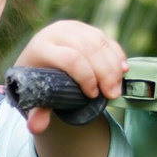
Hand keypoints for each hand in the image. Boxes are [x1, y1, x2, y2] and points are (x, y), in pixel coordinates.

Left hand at [13, 19, 126, 135]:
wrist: (36, 62)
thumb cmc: (36, 84)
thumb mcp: (33, 98)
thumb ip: (36, 113)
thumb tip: (36, 128)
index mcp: (41, 47)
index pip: (71, 59)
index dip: (87, 77)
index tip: (93, 95)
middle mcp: (57, 33)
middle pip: (89, 49)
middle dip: (105, 73)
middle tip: (113, 95)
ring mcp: (72, 28)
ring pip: (100, 43)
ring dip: (114, 66)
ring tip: (117, 87)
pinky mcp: (85, 29)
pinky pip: (105, 39)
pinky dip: (116, 55)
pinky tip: (123, 70)